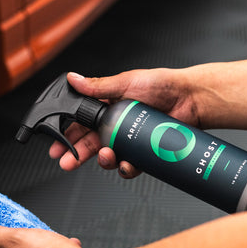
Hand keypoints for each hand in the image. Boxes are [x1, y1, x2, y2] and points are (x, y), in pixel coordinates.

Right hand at [49, 69, 200, 177]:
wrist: (191, 99)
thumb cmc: (162, 85)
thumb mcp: (126, 82)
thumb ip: (98, 86)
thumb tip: (73, 79)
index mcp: (108, 107)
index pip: (81, 123)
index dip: (67, 135)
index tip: (56, 146)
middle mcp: (117, 124)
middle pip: (90, 143)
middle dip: (75, 154)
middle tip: (66, 162)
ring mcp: (130, 140)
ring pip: (109, 156)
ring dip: (103, 161)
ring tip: (106, 157)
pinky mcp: (145, 152)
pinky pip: (131, 165)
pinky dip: (127, 168)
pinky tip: (126, 164)